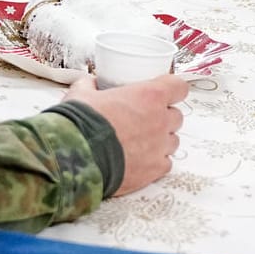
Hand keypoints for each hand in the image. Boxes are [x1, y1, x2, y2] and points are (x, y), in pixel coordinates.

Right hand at [61, 74, 188, 193]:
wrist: (75, 159)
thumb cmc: (80, 124)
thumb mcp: (80, 95)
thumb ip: (89, 85)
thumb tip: (88, 83)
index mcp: (149, 96)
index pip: (178, 86)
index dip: (172, 88)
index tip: (164, 91)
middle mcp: (160, 120)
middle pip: (176, 116)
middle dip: (163, 116)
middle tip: (144, 119)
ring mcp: (160, 147)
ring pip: (173, 141)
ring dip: (161, 140)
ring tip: (140, 142)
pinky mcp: (154, 170)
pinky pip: (165, 163)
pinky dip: (155, 162)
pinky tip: (139, 160)